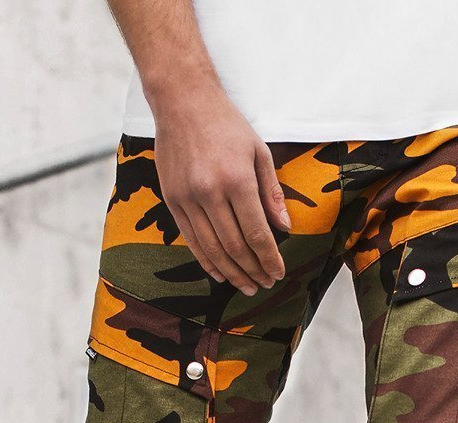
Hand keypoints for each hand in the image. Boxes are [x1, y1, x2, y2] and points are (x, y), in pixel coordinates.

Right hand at [150, 81, 290, 294]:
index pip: (257, 233)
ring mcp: (188, 198)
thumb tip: (285, 228)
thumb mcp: (259, 152)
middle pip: (235, 247)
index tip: (278, 274)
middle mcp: (210, 192)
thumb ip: (271, 192)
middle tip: (265, 284)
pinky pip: (191, 240)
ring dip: (232, 273)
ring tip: (247, 285)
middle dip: (253, 270)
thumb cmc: (226, 125)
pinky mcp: (172, 200)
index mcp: (237, 180)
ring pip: (212, 249)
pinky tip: (220, 274)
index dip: (269, 259)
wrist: (182, 101)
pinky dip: (207, 261)